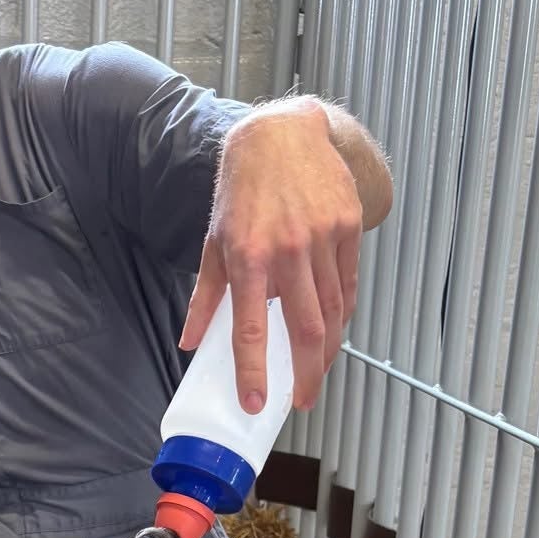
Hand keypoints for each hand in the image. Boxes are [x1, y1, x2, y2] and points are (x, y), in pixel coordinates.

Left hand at [180, 98, 363, 412]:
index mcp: (248, 256)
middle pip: (306, 330)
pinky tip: (333, 333)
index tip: (255, 402)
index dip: (254, 370)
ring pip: (333, 312)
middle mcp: (288, 249)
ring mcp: (324, 237)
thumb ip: (205, 297)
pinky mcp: (348, 226)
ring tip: (316, 372)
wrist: (281, 135)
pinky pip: (348, 285)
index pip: (252, 328)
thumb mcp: (214, 241)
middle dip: (307, 374)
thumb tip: (190, 343)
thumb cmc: (242, 190)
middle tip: (301, 399)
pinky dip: (342, 315)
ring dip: (327, 351)